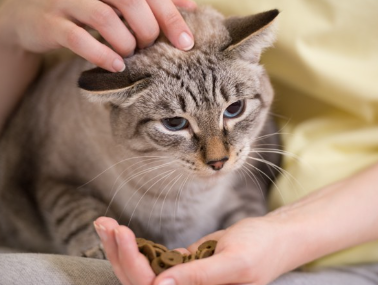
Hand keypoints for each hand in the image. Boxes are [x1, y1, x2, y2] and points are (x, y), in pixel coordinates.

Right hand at [0, 0, 195, 71]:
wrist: (32, 15)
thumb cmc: (86, 9)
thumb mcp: (119, 2)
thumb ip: (153, 1)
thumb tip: (191, 6)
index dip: (171, 15)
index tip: (186, 42)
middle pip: (130, 0)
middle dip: (149, 29)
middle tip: (151, 47)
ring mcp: (67, 1)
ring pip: (104, 18)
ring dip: (126, 42)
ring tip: (131, 54)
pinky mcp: (51, 23)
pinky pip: (78, 38)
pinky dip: (101, 54)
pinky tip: (116, 65)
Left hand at [94, 214, 298, 284]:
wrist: (274, 237)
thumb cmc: (262, 249)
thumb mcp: (235, 263)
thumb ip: (200, 278)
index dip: (134, 264)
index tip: (122, 234)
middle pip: (140, 282)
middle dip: (120, 254)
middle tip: (104, 224)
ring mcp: (181, 282)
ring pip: (141, 272)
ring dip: (120, 249)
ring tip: (104, 224)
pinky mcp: (181, 269)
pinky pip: (151, 261)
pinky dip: (134, 246)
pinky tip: (119, 232)